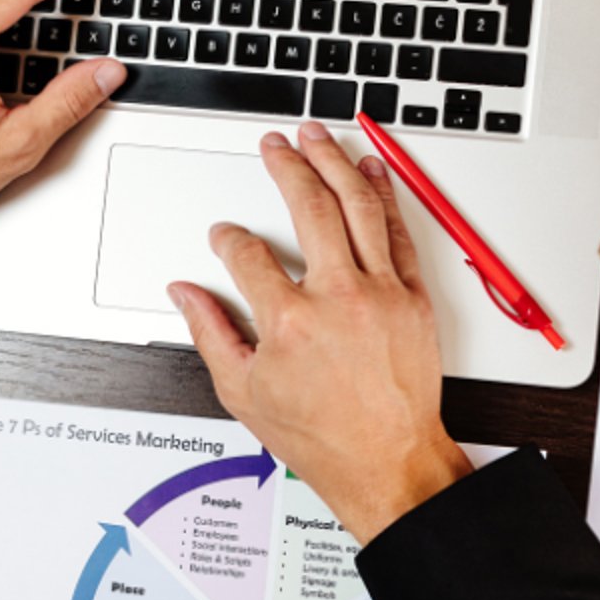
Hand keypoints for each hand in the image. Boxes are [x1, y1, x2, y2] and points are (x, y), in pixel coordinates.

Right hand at [169, 122, 471, 543]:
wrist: (389, 462)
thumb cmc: (324, 437)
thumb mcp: (244, 393)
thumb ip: (210, 333)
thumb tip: (186, 293)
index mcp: (288, 322)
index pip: (247, 254)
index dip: (228, 238)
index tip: (224, 235)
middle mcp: (337, 298)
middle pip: (308, 207)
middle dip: (286, 166)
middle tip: (275, 145)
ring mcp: (380, 293)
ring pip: (357, 206)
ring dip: (334, 163)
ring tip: (317, 137)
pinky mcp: (413, 297)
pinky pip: (398, 232)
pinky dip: (383, 196)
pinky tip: (370, 171)